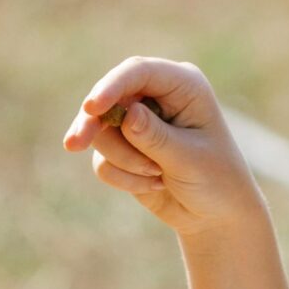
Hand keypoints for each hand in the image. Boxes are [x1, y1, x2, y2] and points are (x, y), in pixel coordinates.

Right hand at [63, 56, 263, 239]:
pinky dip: (122, 178)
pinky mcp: (125, 150)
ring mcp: (138, 123)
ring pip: (102, 133)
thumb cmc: (215, 180)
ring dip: (122, 161)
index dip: (112, 86)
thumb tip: (127, 115)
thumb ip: (156, 137)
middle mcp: (156, 97)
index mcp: (182, 84)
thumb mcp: (188, 158)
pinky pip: (104, 161)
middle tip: (73, 144)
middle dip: (94, 124)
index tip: (92, 107)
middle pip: (109, 98)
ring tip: (155, 178)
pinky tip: (152, 187)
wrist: (215, 215)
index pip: (138, 73)